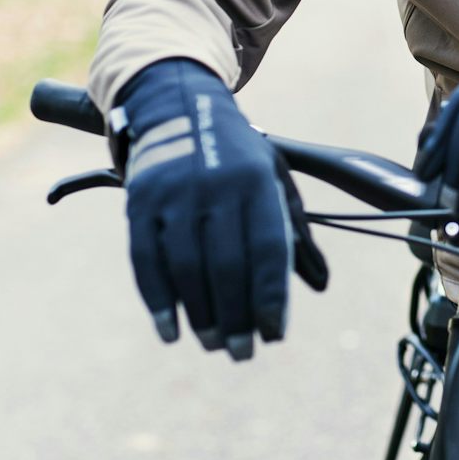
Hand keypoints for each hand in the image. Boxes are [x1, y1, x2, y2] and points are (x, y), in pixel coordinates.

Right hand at [110, 59, 328, 358]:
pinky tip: (171, 331)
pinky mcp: (138, 202)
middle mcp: (214, 186)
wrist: (177, 106)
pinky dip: (158, 301)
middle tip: (243, 353)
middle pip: (225, 265)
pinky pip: (145, 261)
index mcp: (255, 181)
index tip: (275, 335)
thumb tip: (320, 285)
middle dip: (236, 316)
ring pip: (186, 268)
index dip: (270, 296)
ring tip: (215, 344)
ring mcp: (172, 194)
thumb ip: (296, 234)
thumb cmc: (238, 157)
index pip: (266, 248)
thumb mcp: (275, 181)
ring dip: (200, 314)